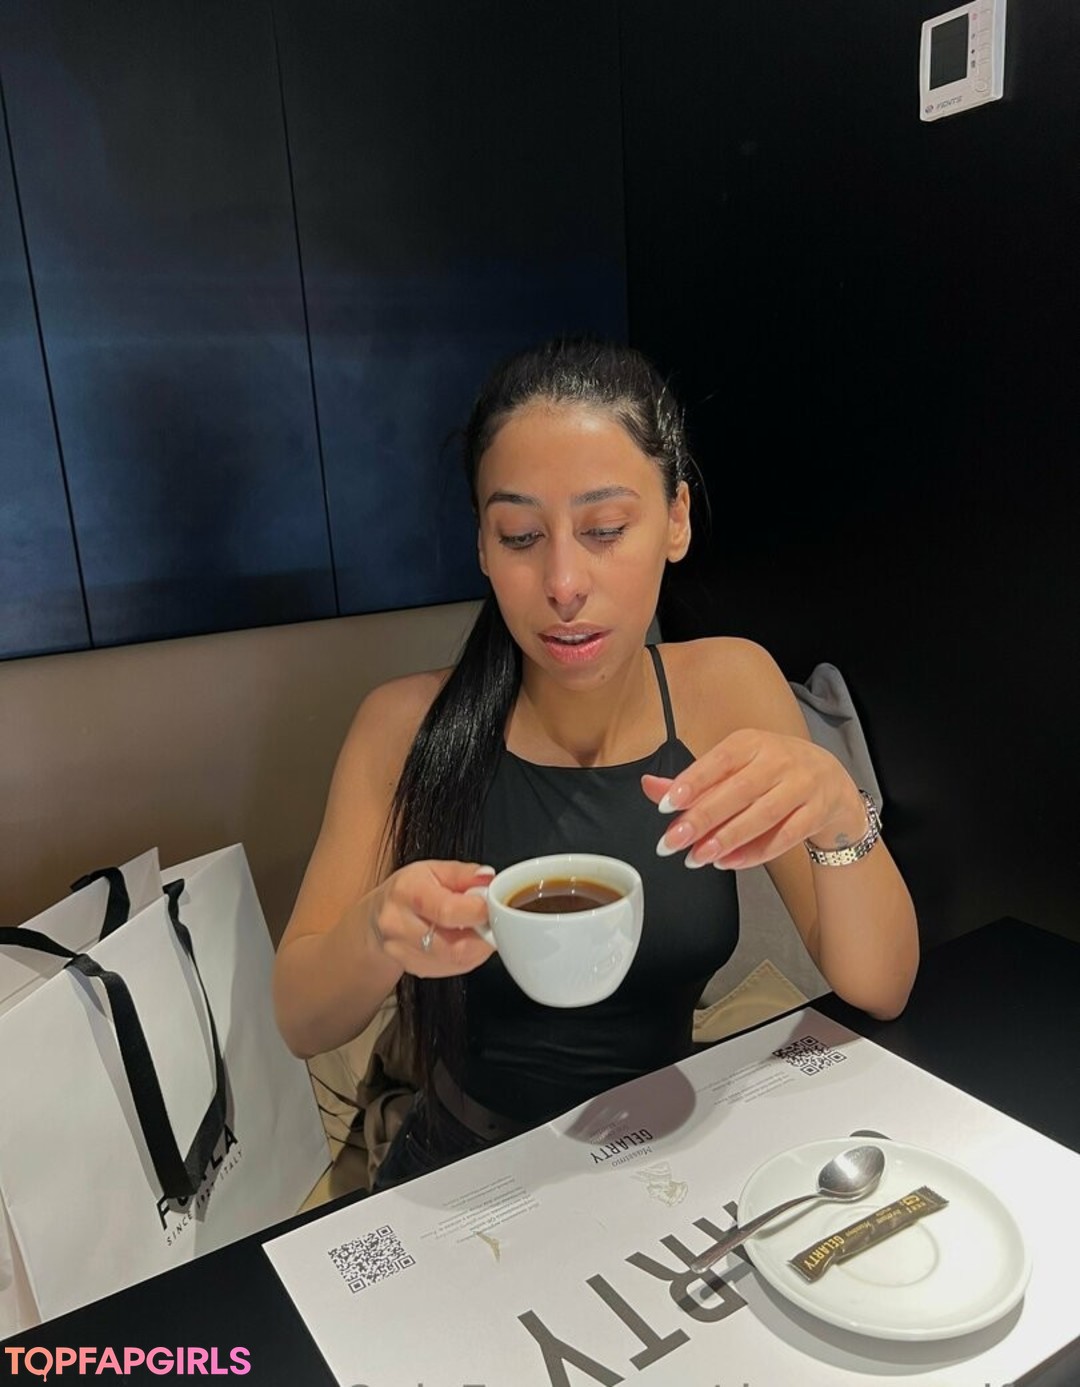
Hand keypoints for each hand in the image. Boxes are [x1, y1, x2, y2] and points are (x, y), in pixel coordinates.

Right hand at [367, 861, 495, 975]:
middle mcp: (400, 926)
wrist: (379, 918)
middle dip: (482, 934)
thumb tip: (488, 879)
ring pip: (458, 961)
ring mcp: (404, 953)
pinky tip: (463, 940)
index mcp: (407, 892)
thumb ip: (465, 873)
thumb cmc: (408, 890)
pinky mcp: (415, 969)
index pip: (448, 911)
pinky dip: (468, 956)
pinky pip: (454, 969)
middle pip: (455, 946)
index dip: (479, 911)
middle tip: (487, 919)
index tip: (492, 905)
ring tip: (473, 927)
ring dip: (477, 946)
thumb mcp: (434, 869)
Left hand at [641, 729, 867, 869]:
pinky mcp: (818, 812)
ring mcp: (802, 785)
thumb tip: (649, 787)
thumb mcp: (734, 767)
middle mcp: (779, 759)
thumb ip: (692, 782)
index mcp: (751, 742)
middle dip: (702, 818)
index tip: (665, 806)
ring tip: (696, 857)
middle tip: (672, 842)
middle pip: (738, 791)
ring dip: (727, 839)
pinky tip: (729, 863)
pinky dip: (756, 852)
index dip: (692, 783)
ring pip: (763, 815)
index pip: (719, 760)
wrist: (831, 781)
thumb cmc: (771, 773)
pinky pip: (786, 836)